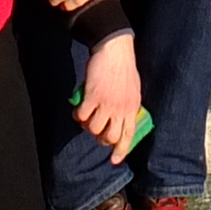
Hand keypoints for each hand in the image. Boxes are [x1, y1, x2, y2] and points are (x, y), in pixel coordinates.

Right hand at [74, 32, 145, 159]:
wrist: (114, 49)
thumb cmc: (123, 67)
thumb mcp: (133, 89)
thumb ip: (128, 105)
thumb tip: (122, 119)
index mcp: (133, 107)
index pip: (128, 135)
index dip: (121, 150)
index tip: (115, 160)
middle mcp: (121, 109)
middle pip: (110, 137)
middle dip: (101, 138)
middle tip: (95, 130)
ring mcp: (106, 104)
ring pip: (94, 129)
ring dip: (87, 126)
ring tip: (85, 117)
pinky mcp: (92, 97)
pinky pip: (81, 116)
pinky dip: (77, 116)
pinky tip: (77, 110)